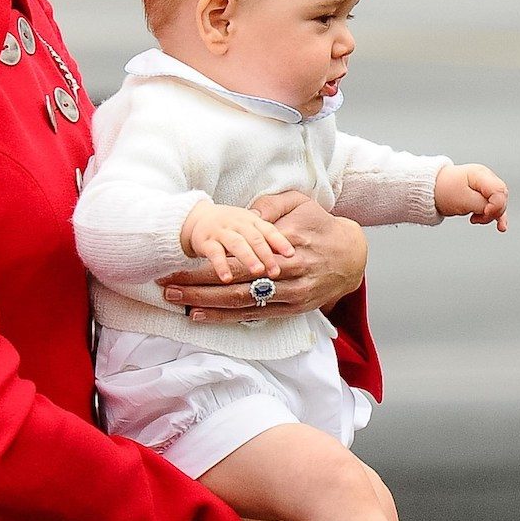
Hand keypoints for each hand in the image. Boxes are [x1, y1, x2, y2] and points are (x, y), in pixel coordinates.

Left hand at [162, 191, 366, 323]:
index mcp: (286, 244)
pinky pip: (254, 315)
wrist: (351, 255)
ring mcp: (291, 294)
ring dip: (205, 304)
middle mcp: (288, 272)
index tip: (178, 263)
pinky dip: (225, 318)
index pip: (239, 257)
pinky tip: (201, 316)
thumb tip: (244, 214)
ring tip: (177, 302)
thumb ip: (270, 206)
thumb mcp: (300, 203)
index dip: (206, 262)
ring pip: (241, 303)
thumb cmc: (319, 225)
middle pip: (234, 283)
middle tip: (167, 287)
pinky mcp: (293, 309)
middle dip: (197, 287)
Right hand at [180, 201, 294, 282]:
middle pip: (255, 238)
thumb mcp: (251, 225)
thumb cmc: (232, 226)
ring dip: (248, 258)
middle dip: (266, 254)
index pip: (269, 230)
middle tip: (276, 270)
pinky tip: (227, 279)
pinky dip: (221, 266)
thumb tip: (290, 253)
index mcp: (252, 220)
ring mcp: (222, 232)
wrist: (198, 219)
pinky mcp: (206, 242)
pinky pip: (214, 253)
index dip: (280, 241)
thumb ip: (267, 236)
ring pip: (237, 244)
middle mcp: (238, 224)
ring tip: (257, 271)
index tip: (291, 255)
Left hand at [435, 163, 508, 229]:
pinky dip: (494, 215)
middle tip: (477, 218)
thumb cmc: (443, 191)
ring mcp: (484, 185)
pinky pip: (493, 204)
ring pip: (498, 202)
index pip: (499, 191)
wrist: (429, 189)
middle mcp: (485, 177)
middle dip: (494, 211)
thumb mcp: (464, 200)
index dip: (496, 205)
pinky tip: (500, 226)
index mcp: (480, 174)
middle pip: (501, 196)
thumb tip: (496, 212)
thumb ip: (483, 206)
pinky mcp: (481, 193)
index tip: (483, 213)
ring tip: (475, 219)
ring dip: (491, 214)